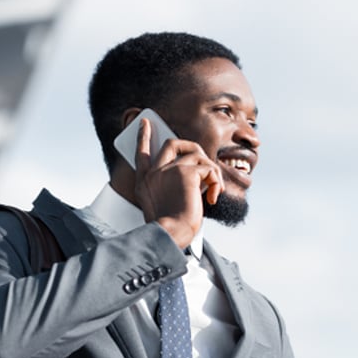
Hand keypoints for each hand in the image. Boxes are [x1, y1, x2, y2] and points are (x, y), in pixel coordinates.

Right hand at [132, 117, 223, 249]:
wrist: (170, 234)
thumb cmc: (170, 228)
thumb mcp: (163, 206)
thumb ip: (171, 189)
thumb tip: (196, 176)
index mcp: (145, 182)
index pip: (141, 153)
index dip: (143, 136)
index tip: (144, 123)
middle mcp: (154, 173)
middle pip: (172, 143)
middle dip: (190, 146)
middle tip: (203, 161)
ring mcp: (169, 170)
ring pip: (197, 155)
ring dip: (211, 172)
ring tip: (213, 191)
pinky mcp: (186, 172)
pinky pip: (208, 168)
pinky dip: (216, 182)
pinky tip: (213, 197)